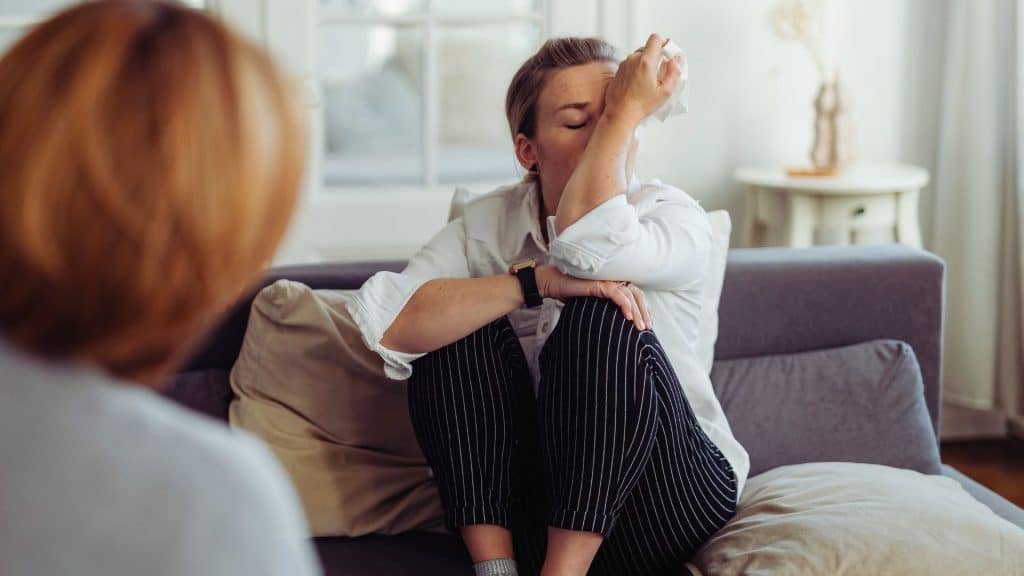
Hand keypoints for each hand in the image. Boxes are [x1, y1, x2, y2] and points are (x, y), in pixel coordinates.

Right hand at [536, 265, 650, 330]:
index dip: (643, 308)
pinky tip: (628, 317)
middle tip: (647, 328)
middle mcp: (612, 280)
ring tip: (640, 327)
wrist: (552, 284)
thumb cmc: (569, 293)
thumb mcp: (591, 304)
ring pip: (629, 295)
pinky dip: (624, 304)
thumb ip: (603, 308)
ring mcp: (606, 280)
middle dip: (644, 312)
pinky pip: (617, 294)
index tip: (646, 323)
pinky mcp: (599, 283)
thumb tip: (614, 325)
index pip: (634, 294)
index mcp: (613, 283)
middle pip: (636, 295)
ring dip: (637, 312)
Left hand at [603, 33, 682, 125]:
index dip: (663, 43)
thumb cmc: (641, 105)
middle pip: (647, 48)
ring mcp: (624, 65)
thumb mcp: (665, 91)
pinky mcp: (619, 71)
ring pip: (638, 56)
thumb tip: (677, 59)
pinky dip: (637, 70)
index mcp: (645, 62)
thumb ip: (674, 72)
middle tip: (660, 72)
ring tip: (649, 80)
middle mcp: (633, 60)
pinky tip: (639, 83)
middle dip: (656, 56)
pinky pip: (631, 64)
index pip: (655, 39)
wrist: (620, 114)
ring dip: (646, 63)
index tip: (667, 54)